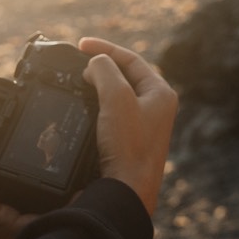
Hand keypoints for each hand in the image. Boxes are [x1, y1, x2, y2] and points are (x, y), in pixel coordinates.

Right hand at [78, 37, 177, 215]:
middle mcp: (155, 107)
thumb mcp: (117, 98)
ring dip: (96, 87)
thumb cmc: (128, 147)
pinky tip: (82, 109)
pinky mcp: (129, 142)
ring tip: (77, 84)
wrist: (127, 192)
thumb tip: (94, 64)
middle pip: (124, 76)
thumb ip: (105, 71)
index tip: (81, 45)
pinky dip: (95, 107)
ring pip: (116, 96)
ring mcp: (143, 126)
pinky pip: (111, 115)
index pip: (131, 59)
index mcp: (161, 92)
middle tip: (77, 66)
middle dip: (100, 68)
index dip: (105, 48)